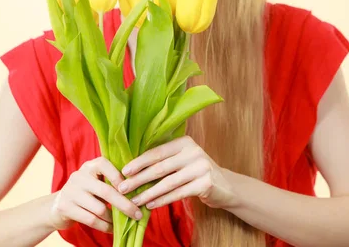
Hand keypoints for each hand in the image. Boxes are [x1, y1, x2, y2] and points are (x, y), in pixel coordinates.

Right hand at [49, 157, 143, 232]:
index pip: (104, 164)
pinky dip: (104, 226)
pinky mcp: (65, 207)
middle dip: (125, 204)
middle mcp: (79, 176)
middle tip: (138, 214)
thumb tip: (139, 192)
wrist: (58, 206)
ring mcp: (71, 191)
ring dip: (114, 219)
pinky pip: (91, 219)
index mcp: (89, 166)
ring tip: (124, 222)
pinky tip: (111, 228)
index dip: (119, 176)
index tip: (132, 190)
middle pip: (106, 191)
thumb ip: (111, 182)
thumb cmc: (87, 193)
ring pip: (99, 208)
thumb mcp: (96, 182)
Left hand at [117, 136, 235, 209]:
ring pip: (168, 183)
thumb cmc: (196, 172)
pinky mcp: (205, 184)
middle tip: (123, 188)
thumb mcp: (182, 160)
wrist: (225, 186)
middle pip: (160, 167)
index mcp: (184, 142)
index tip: (124, 171)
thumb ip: (164, 160)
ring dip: (148, 193)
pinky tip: (150, 205)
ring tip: (134, 201)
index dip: (139, 162)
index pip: (157, 152)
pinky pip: (178, 194)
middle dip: (139, 179)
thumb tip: (132, 168)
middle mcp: (193, 152)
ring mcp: (201, 167)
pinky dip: (162, 200)